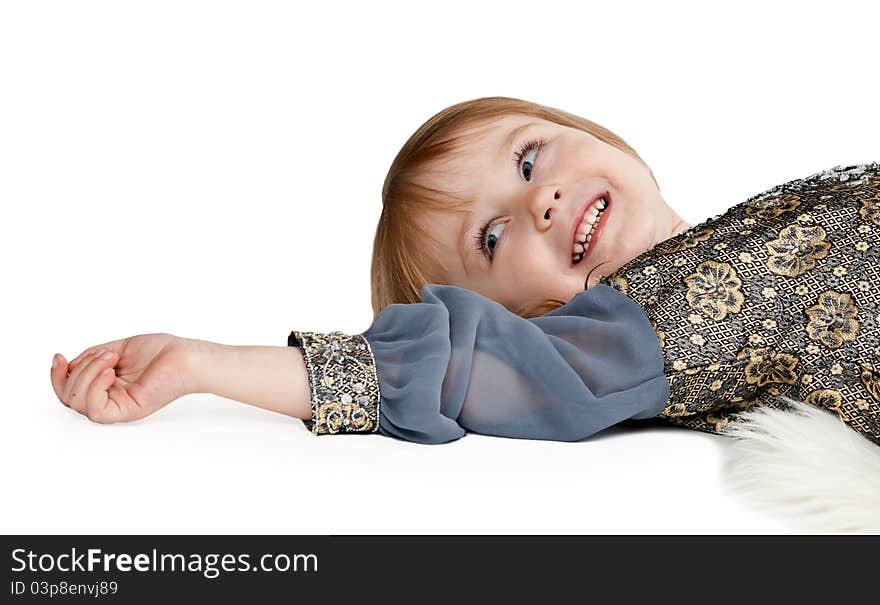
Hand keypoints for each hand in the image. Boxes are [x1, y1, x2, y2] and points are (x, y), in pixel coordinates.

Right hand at [50, 332, 192, 423]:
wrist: (185, 355)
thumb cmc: (161, 351)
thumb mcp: (117, 348)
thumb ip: (92, 357)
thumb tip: (69, 365)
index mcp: (106, 386)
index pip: (69, 390)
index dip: (57, 376)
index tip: (58, 357)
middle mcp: (110, 398)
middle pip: (69, 397)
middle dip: (78, 370)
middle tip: (104, 354)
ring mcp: (118, 407)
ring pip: (78, 402)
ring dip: (88, 373)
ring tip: (110, 358)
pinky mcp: (128, 411)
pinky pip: (96, 409)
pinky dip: (95, 386)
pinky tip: (110, 371)